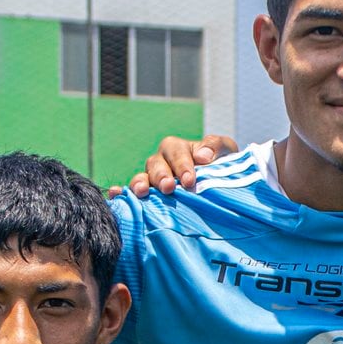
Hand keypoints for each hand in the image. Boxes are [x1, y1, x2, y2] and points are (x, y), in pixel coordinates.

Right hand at [110, 134, 241, 197]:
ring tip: (142, 192)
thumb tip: (202, 156)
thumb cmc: (222, 168)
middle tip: (169, 188)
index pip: (176, 152)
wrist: (221, 189)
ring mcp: (151, 180)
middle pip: (155, 164)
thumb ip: (217, 146)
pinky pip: (129, 193)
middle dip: (162, 176)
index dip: (182, 165)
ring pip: (141, 178)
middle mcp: (161, 162)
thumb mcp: (227, 152)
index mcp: (178, 149)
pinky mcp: (146, 197)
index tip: (190, 180)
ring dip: (140, 184)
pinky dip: (120, 193)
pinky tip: (116, 195)